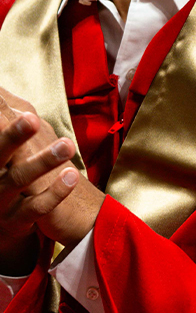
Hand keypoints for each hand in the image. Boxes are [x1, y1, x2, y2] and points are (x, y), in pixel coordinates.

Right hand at [0, 98, 77, 271]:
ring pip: (20, 178)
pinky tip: (72, 175)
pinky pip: (36, 207)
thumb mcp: (2, 152)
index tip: (25, 111)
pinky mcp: (16, 220)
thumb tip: (2, 93)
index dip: (5, 125)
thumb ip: (4, 121)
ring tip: (66, 145)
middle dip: (14, 135)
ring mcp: (0, 199)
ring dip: (43, 161)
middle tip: (32, 118)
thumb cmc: (1, 176)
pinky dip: (56, 192)